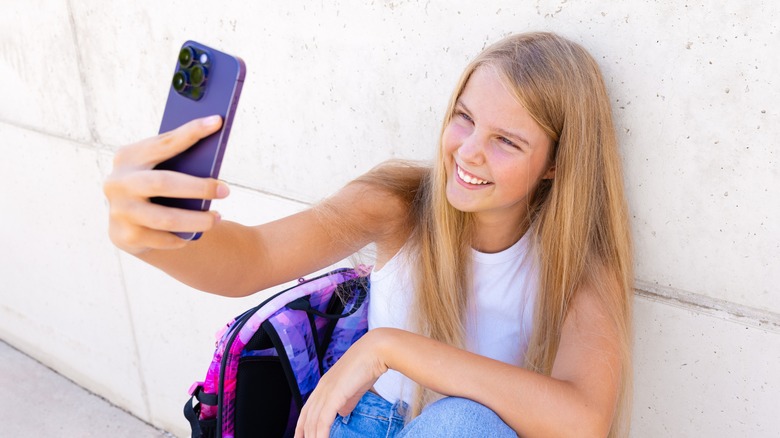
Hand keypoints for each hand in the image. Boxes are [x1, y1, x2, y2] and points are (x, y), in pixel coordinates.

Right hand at [103, 116, 229, 254]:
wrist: (127, 223)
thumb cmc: (154, 185)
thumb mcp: (160, 168)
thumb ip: (178, 159)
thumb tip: (214, 139)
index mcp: (128, 157)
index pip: (164, 142)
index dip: (191, 132)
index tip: (217, 122)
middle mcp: (118, 182)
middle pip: (164, 182)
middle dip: (199, 187)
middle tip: (226, 190)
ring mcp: (120, 211)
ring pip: (166, 218)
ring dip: (197, 220)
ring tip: (217, 217)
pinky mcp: (126, 236)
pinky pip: (163, 239)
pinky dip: (182, 237)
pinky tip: (192, 235)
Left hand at [294, 330, 389, 437]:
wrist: (375, 351)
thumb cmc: (368, 366)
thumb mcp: (354, 388)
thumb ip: (346, 402)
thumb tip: (342, 413)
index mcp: (324, 385)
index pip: (307, 410)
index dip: (302, 426)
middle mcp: (321, 388)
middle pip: (307, 419)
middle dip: (305, 435)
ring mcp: (326, 391)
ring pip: (313, 421)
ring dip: (314, 437)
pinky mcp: (334, 395)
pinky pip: (323, 420)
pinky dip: (321, 434)